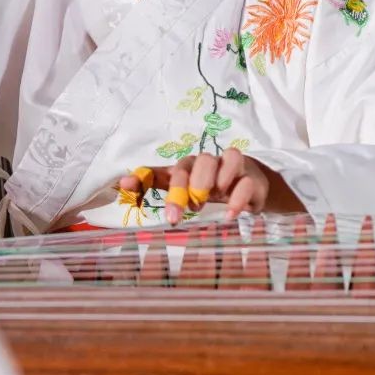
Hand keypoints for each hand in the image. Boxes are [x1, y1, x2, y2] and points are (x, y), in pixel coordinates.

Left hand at [119, 149, 303, 225]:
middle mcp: (209, 164)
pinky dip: (237, 199)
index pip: (166, 170)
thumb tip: (122, 183)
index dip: (146, 179)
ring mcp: (233, 170)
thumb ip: (153, 185)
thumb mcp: (181, 189)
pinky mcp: (252, 180)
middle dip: (185, 187)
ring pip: (227, 159)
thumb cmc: (210, 187)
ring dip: (213, 181)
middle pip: (197, 162)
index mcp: (187, 167)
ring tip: (207, 203)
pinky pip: (246, 182)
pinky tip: (229, 215)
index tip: (129, 189)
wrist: (251, 187)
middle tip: (182, 211)